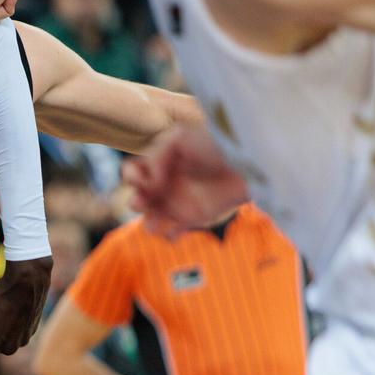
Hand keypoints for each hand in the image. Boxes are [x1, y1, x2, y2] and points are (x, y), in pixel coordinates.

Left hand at [0, 256, 51, 363]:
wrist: (28, 283)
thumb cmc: (0, 295)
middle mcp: (9, 348)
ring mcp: (23, 341)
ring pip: (7, 341)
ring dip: (3, 333)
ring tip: (0, 314)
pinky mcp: (32, 332)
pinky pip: (19, 334)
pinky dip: (15, 327)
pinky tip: (12, 312)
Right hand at [122, 125, 249, 235]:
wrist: (243, 163)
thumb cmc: (212, 145)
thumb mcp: (179, 139)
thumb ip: (156, 158)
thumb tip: (151, 184)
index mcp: (158, 164)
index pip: (131, 172)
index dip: (131, 177)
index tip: (143, 180)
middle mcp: (164, 185)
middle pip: (137, 198)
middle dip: (136, 202)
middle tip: (141, 204)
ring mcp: (177, 202)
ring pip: (151, 219)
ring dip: (148, 223)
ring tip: (153, 226)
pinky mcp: (193, 218)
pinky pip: (173, 233)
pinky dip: (170, 235)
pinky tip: (174, 231)